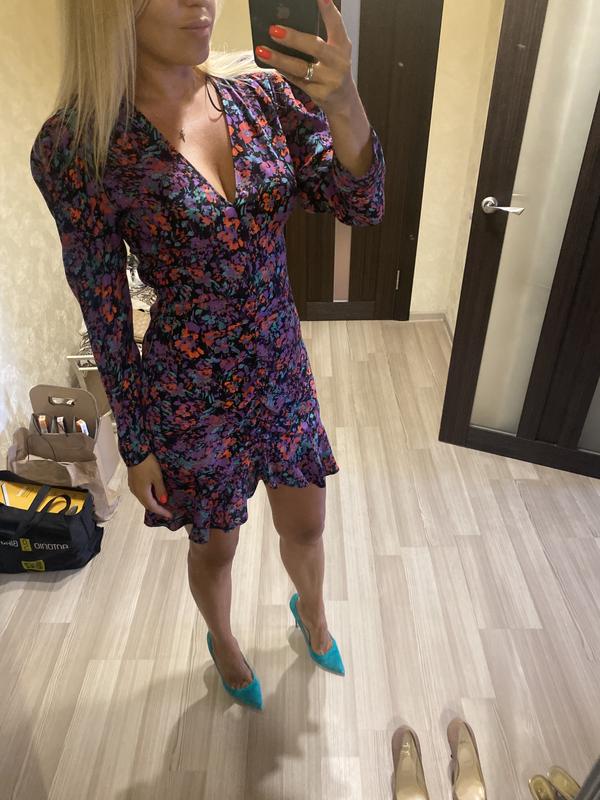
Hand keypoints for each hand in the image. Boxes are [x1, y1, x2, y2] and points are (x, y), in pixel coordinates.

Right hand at [127, 452, 172, 520]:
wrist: (135, 451)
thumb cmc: (148, 464)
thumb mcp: (157, 477)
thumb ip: (160, 490)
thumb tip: (163, 501)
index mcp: (142, 493)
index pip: (153, 507)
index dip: (162, 512)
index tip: (170, 515)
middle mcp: (136, 492)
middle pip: (147, 504)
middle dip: (157, 509)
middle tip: (166, 511)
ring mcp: (133, 486)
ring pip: (143, 499)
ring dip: (152, 503)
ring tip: (161, 504)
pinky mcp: (132, 481)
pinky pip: (141, 493)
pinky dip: (148, 496)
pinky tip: (153, 494)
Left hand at [256, 0, 355, 115]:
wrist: (344, 101)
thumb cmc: (334, 69)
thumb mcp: (335, 50)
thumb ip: (321, 37)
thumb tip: (288, 24)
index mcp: (343, 45)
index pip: (336, 24)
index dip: (328, 10)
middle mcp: (338, 62)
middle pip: (314, 47)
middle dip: (293, 38)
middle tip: (273, 30)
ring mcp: (329, 80)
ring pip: (300, 68)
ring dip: (279, 59)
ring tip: (262, 50)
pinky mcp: (319, 93)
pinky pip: (296, 80)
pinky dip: (283, 71)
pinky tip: (270, 63)